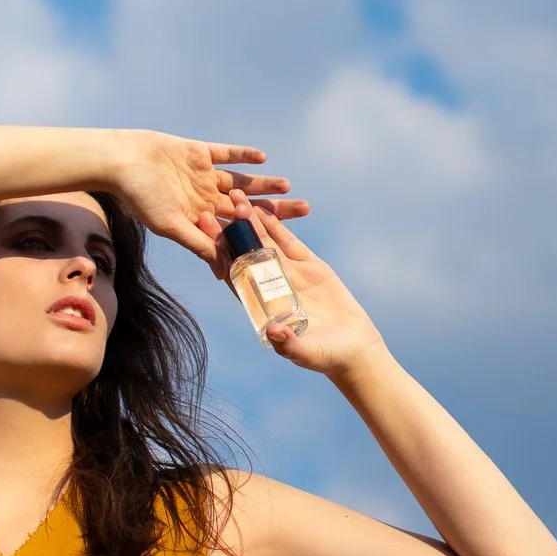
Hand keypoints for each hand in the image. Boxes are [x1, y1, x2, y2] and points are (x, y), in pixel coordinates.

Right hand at [113, 130, 310, 261]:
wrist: (120, 162)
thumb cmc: (139, 197)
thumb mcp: (170, 225)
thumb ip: (198, 244)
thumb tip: (225, 270)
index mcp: (199, 218)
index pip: (236, 229)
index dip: (260, 233)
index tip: (286, 240)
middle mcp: (204, 198)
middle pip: (247, 206)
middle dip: (274, 208)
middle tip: (305, 210)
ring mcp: (202, 175)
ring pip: (241, 181)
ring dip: (264, 183)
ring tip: (288, 186)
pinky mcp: (199, 152)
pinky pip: (226, 154)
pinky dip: (243, 155)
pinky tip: (262, 159)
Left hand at [215, 194, 383, 377]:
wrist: (353, 348)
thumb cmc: (325, 356)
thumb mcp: (305, 352)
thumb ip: (289, 343)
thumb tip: (272, 331)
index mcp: (260, 305)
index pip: (233, 277)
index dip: (219, 258)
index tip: (203, 240)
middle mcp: (269, 286)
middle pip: (243, 254)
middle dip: (229, 232)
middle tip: (212, 209)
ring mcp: (289, 274)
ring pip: (265, 242)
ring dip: (251, 222)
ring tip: (237, 199)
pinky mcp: (310, 265)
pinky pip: (289, 241)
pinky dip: (278, 225)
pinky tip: (266, 209)